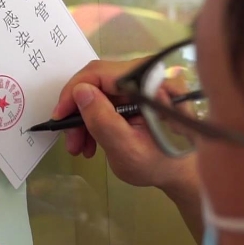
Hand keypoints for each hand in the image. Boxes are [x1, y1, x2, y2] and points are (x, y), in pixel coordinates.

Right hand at [53, 59, 197, 193]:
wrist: (184, 171)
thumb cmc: (161, 163)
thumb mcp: (126, 149)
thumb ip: (102, 120)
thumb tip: (80, 91)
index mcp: (149, 81)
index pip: (100, 73)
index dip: (74, 93)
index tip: (59, 118)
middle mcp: (146, 73)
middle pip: (98, 81)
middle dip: (78, 111)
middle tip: (70, 141)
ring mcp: (142, 81)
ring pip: (100, 91)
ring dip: (85, 117)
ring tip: (81, 147)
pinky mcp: (138, 90)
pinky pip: (108, 97)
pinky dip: (96, 117)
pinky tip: (93, 141)